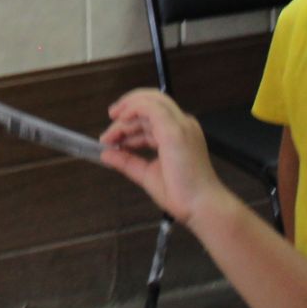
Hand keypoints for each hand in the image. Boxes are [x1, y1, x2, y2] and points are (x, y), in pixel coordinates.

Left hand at [99, 89, 222, 224]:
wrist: (199, 206)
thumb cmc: (181, 194)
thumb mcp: (146, 173)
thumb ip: (126, 161)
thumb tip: (106, 154)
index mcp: (179, 134)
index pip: (150, 120)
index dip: (128, 126)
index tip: (111, 138)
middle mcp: (182, 125)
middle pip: (149, 106)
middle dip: (125, 114)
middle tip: (106, 134)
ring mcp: (180, 125)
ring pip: (150, 101)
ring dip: (125, 111)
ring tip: (109, 133)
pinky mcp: (174, 130)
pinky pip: (150, 107)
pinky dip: (132, 108)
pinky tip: (121, 119)